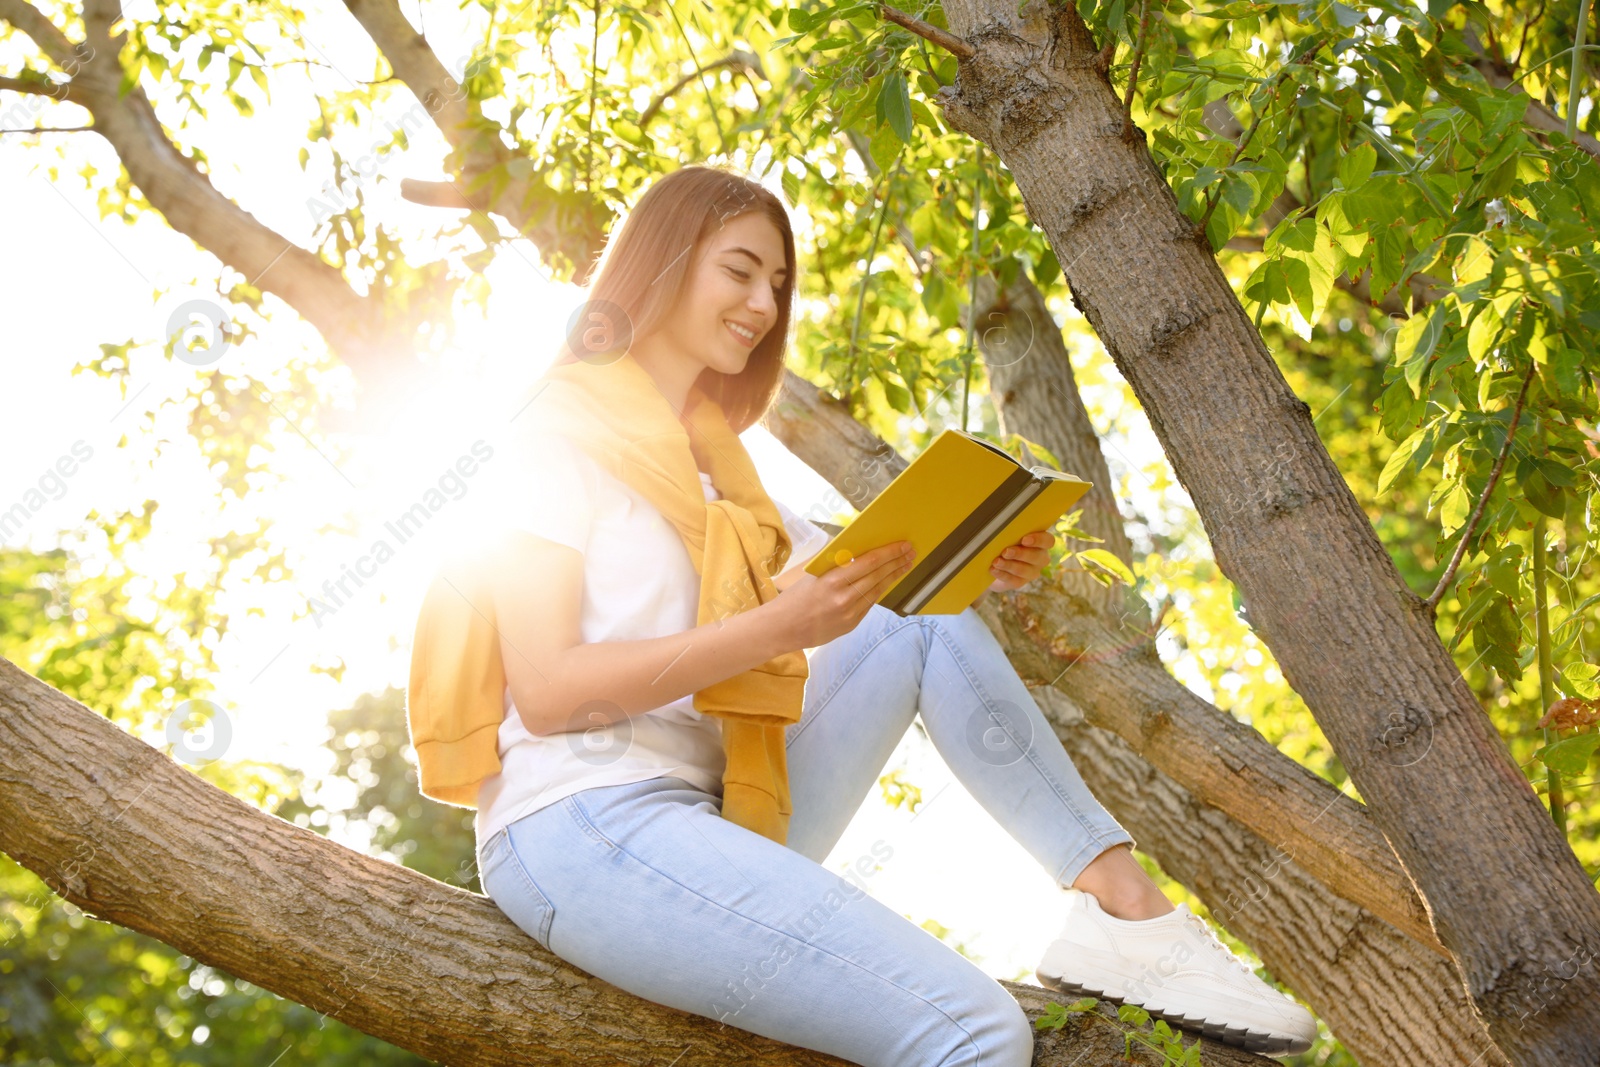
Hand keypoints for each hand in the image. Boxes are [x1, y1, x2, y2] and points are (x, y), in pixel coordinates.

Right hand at [765, 540, 915, 649]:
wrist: (781, 629)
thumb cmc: (793, 598)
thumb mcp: (814, 576)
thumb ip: (836, 567)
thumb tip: (859, 554)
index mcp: (833, 581)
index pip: (869, 562)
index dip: (889, 553)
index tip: (902, 545)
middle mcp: (844, 598)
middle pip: (878, 576)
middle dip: (897, 563)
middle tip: (910, 553)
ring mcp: (849, 614)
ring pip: (877, 591)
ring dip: (893, 577)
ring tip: (904, 566)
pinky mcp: (850, 625)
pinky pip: (868, 604)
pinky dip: (878, 591)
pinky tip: (886, 582)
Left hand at [985, 529, 1054, 593]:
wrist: (993, 562)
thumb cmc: (1004, 542)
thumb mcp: (1008, 535)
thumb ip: (1011, 531)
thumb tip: (1001, 526)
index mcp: (1041, 542)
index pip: (1048, 541)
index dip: (1038, 540)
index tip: (1024, 539)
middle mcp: (1040, 558)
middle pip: (1037, 557)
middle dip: (1020, 554)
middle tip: (1006, 551)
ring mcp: (1031, 571)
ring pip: (1023, 570)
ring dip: (1009, 565)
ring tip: (996, 561)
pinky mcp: (1020, 581)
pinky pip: (1013, 580)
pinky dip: (1002, 574)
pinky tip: (993, 569)